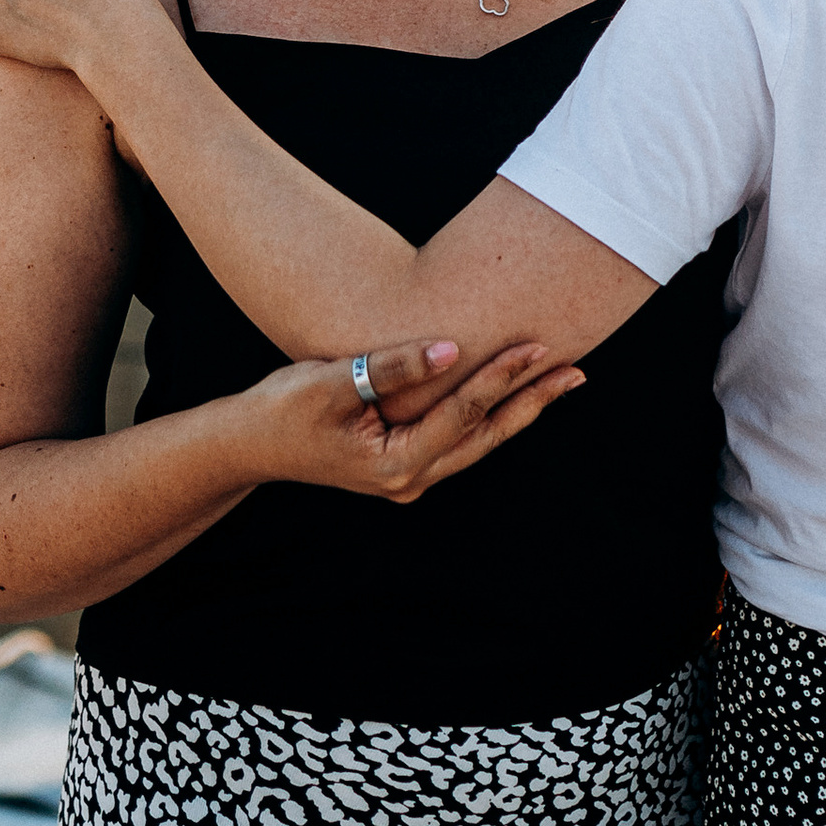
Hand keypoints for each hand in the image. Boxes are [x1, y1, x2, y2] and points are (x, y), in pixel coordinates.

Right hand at [235, 336, 583, 505]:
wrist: (249, 443)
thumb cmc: (283, 409)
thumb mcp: (332, 381)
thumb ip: (392, 366)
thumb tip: (451, 347)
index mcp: (395, 466)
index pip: (463, 414)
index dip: (502, 378)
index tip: (538, 346)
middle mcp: (410, 479)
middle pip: (485, 436)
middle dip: (532, 402)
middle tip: (576, 370)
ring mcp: (409, 476)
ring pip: (478, 441)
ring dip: (519, 409)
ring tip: (559, 378)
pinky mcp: (406, 462)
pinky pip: (460, 437)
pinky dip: (490, 413)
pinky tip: (513, 391)